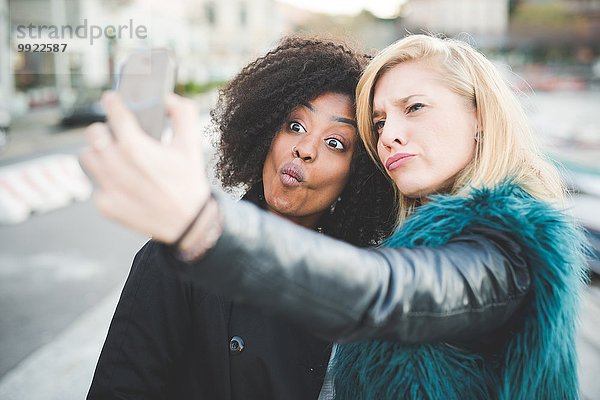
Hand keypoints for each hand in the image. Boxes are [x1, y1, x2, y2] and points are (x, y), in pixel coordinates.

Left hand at [80, 92, 209, 242]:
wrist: (187, 223)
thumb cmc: (188, 182)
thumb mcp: (191, 145)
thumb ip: (183, 113)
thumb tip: (167, 99)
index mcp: (136, 147)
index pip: (115, 113)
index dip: (112, 102)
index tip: (111, 99)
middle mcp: (117, 165)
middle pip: (93, 134)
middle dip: (103, 130)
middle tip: (114, 134)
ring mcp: (108, 186)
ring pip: (89, 158)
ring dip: (101, 154)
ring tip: (117, 158)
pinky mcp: (105, 205)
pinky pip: (96, 184)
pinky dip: (108, 182)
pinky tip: (125, 184)